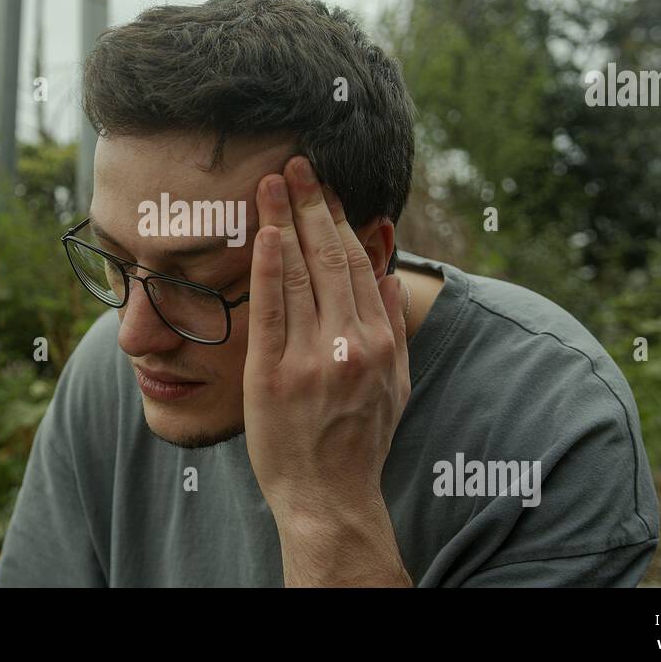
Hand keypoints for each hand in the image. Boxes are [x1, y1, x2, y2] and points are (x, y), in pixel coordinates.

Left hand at [243, 156, 411, 537]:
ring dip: (286, 221)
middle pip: (331, 258)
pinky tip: (265, 232)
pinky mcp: (273, 376)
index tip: (324, 186)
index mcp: (380, 342)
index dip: (339, 219)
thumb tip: (384, 268)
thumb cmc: (359, 441)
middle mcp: (351, 344)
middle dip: (313, 205)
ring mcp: (311, 359)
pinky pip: (270, 309)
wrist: (328, 498)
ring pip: (300, 274)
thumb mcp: (395, 384)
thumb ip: (391, 325)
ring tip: (273, 182)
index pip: (358, 264)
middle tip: (296, 163)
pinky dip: (269, 267)